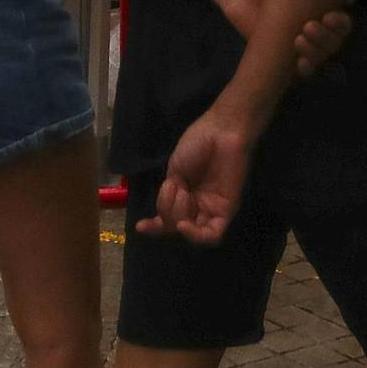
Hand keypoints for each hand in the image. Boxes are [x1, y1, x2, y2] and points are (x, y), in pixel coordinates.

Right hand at [136, 107, 252, 244]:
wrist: (220, 131)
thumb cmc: (197, 144)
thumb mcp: (175, 170)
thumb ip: (170, 195)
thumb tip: (165, 215)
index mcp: (184, 195)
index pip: (169, 217)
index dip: (155, 226)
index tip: (140, 227)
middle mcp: (198, 206)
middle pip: (177, 226)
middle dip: (167, 212)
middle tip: (173, 188)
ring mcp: (212, 209)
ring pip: (192, 233)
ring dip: (179, 218)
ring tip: (182, 194)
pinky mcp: (226, 211)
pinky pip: (212, 235)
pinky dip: (195, 235)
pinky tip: (184, 224)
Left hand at [217, 0, 353, 79]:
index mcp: (323, 15)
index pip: (343, 26)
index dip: (340, 24)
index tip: (328, 16)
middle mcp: (316, 33)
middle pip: (333, 44)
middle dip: (324, 38)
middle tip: (307, 26)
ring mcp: (302, 48)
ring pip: (320, 58)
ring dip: (315, 52)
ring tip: (298, 39)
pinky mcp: (286, 60)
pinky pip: (302, 71)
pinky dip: (305, 69)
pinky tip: (299, 62)